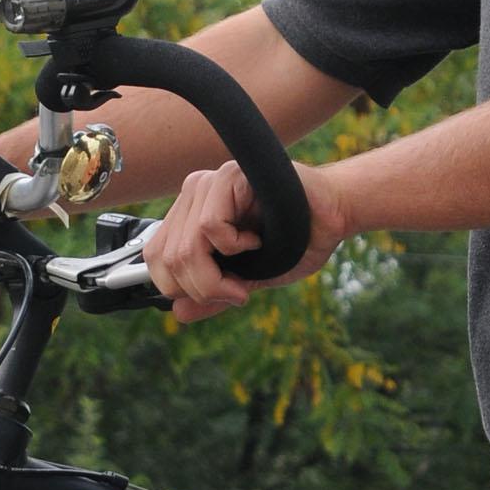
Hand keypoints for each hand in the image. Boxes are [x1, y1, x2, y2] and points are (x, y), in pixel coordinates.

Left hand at [144, 159, 351, 320]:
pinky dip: (235, 246)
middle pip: (167, 257)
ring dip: (218, 275)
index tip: (221, 295)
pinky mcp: (229, 176)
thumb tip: (178, 313)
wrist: (333, 217)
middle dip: (203, 288)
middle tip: (237, 291)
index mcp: (191, 213)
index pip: (156, 256)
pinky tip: (256, 238)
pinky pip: (210, 227)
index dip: (182, 288)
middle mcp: (194, 194)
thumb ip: (212, 293)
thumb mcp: (248, 277)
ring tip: (249, 264)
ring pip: (185, 247)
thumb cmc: (296, 241)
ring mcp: (210, 183)